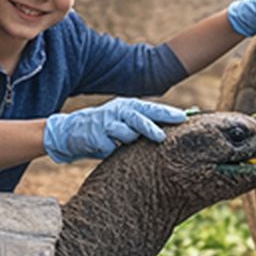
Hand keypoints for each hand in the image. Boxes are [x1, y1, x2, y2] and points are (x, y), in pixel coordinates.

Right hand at [43, 97, 188, 162]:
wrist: (71, 131)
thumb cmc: (107, 127)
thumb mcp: (125, 120)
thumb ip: (145, 122)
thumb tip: (174, 128)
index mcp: (129, 105)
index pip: (151, 108)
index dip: (168, 113)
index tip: (184, 118)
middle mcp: (118, 110)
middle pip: (138, 118)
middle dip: (151, 128)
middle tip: (162, 137)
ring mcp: (106, 122)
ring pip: (127, 135)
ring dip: (127, 142)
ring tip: (118, 140)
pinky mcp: (96, 136)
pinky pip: (112, 148)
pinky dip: (111, 150)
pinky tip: (103, 146)